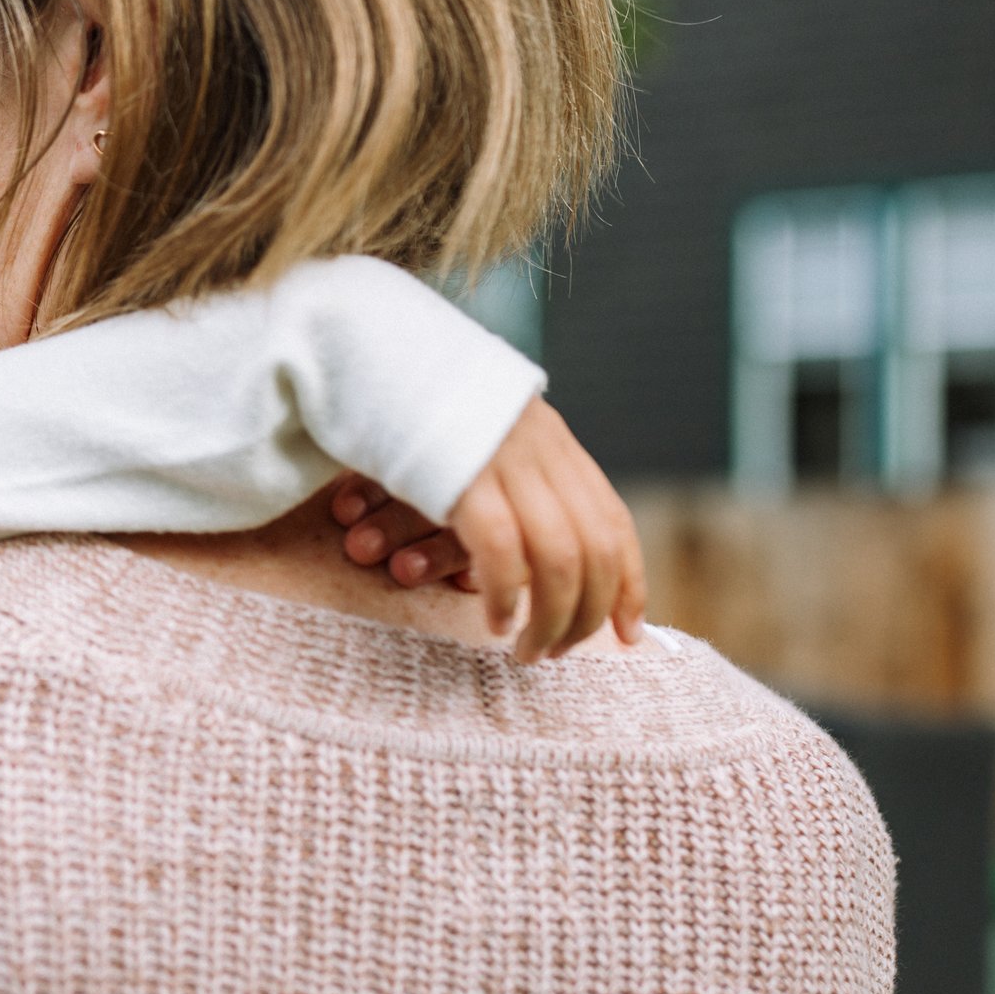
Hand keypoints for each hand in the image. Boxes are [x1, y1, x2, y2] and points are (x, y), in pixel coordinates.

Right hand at [331, 398, 644, 661]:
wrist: (365, 340)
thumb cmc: (408, 396)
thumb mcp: (481, 428)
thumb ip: (510, 468)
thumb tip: (532, 535)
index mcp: (551, 439)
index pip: (614, 522)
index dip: (629, 584)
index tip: (629, 635)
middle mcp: (541, 449)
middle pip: (594, 551)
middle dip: (586, 616)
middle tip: (557, 653)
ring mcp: (504, 461)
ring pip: (559, 560)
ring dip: (550, 620)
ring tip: (529, 652)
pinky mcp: (462, 475)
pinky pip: (503, 552)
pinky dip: (507, 599)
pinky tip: (497, 623)